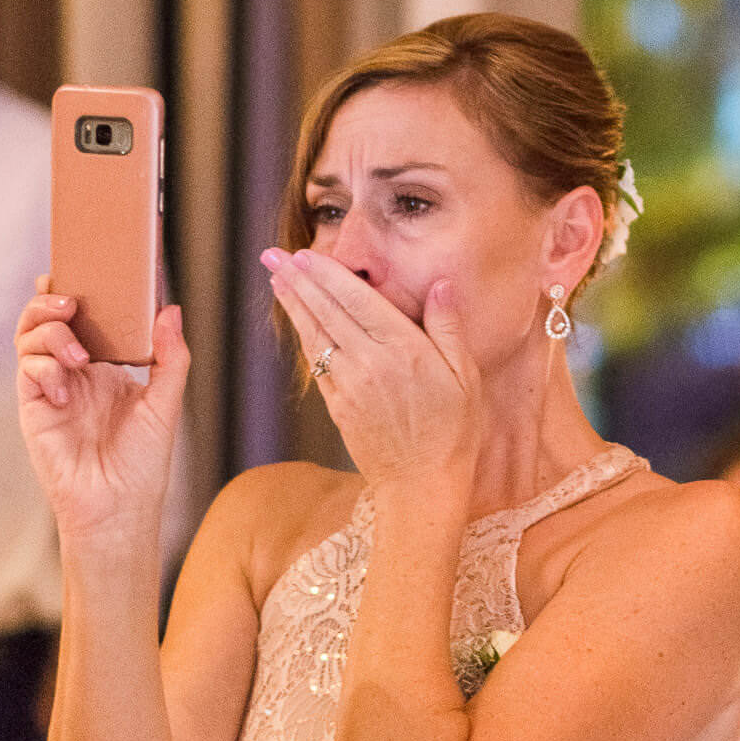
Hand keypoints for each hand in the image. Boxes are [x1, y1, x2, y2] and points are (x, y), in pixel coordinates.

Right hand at [15, 279, 188, 544]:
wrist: (119, 508)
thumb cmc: (143, 464)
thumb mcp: (165, 404)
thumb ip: (170, 357)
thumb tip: (171, 309)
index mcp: (106, 367)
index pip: (87, 317)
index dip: (81, 289)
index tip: (88, 266)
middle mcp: (75, 372)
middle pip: (49, 317)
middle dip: (53, 299)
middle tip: (72, 301)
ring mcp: (51, 387)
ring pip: (31, 335)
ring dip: (50, 332)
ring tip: (77, 353)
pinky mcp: (33, 407)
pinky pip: (26, 369)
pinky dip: (44, 367)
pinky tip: (66, 388)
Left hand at [263, 248, 480, 492]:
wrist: (423, 485)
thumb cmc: (453, 431)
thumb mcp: (466, 377)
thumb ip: (448, 327)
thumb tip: (440, 284)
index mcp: (403, 350)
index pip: (357, 300)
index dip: (328, 275)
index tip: (306, 254)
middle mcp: (369, 363)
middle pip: (327, 312)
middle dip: (298, 281)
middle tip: (274, 256)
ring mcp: (348, 386)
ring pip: (314, 335)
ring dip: (293, 304)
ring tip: (275, 278)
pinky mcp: (337, 406)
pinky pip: (316, 363)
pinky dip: (304, 337)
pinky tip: (298, 322)